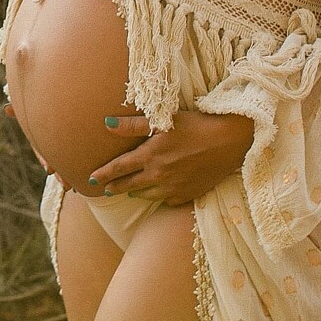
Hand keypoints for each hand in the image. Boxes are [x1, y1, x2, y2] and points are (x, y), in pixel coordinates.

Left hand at [85, 111, 253, 206]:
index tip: (90, 179)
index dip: (102, 174)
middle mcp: (158, 176)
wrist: (230, 142)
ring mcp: (173, 188)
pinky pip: (167, 200)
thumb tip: (106, 124)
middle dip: (114, 188)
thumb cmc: (196, 125)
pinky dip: (159, 196)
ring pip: (146, 195)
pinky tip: (158, 192)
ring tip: (129, 190)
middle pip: (129, 186)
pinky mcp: (188, 195)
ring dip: (136, 192)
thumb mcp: (163, 120)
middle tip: (104, 190)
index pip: (118, 168)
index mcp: (150, 156)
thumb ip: (133, 125)